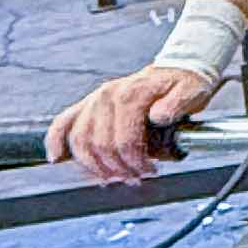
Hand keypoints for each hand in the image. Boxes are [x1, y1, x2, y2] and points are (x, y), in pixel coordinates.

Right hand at [47, 62, 222, 185]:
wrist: (176, 69)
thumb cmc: (183, 84)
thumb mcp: (191, 91)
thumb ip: (176, 104)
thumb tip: (158, 116)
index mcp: (131, 94)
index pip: (124, 140)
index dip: (135, 162)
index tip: (149, 172)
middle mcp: (107, 96)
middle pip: (101, 145)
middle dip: (117, 168)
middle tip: (135, 178)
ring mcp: (95, 100)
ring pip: (80, 141)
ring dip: (94, 166)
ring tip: (112, 176)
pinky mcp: (88, 105)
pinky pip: (63, 123)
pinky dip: (56, 141)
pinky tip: (57, 158)